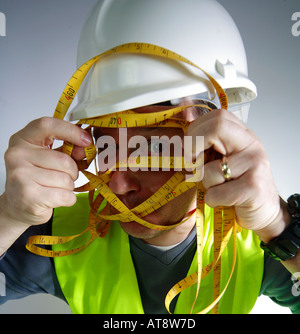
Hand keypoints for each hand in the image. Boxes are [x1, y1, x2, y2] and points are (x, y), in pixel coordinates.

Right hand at [3, 117, 91, 226]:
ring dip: (68, 186)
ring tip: (55, 188)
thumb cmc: (35, 179)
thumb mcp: (48, 157)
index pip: (47, 125)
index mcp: (22, 140)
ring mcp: (21, 176)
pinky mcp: (29, 197)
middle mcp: (17, 155)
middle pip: (63, 160)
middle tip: (64, 176)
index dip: (71, 131)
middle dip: (72, 171)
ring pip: (66, 179)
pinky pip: (65, 196)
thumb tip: (85, 146)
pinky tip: (55, 198)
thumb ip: (67, 149)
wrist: (17, 206)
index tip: (86, 140)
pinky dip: (68, 199)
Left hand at [186, 109, 287, 241]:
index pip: (216, 117)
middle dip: (194, 147)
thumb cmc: (239, 184)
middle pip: (217, 126)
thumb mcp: (222, 158)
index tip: (191, 151)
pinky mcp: (254, 187)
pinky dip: (214, 200)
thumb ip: (206, 141)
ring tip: (220, 188)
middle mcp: (251, 144)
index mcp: (242, 135)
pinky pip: (217, 193)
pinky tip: (226, 201)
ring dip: (207, 184)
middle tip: (194, 165)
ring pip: (210, 169)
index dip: (196, 132)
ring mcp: (255, 164)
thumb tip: (183, 116)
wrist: (264, 210)